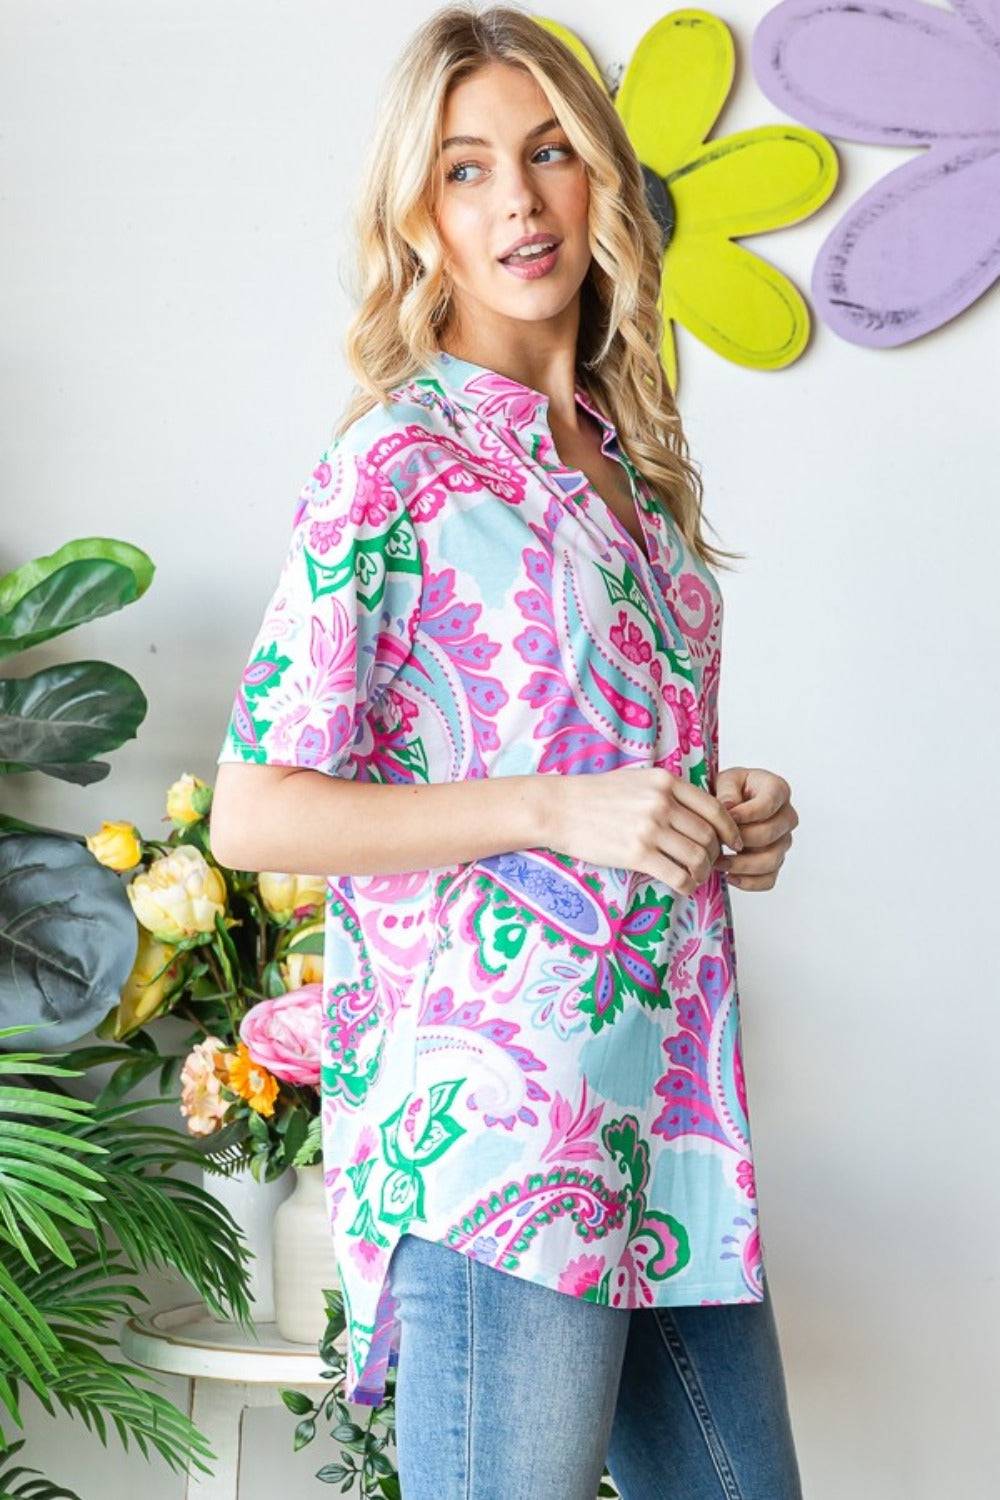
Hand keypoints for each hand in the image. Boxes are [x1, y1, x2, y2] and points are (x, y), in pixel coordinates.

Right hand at [548, 765, 744, 897]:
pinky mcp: (637, 853)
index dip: (730, 830)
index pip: (714, 808)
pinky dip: (687, 885)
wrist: (559, 808)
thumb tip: (695, 812)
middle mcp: (662, 803)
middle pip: (708, 836)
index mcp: (665, 782)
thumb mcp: (636, 779)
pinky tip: (683, 887)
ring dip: (702, 873)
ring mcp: (650, 828)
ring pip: (697, 857)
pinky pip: (677, 875)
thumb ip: (666, 791)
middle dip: (715, 855)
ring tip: (696, 878)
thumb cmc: (594, 795)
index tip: (733, 843)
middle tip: (710, 865)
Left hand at [711, 766, 797, 890]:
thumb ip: (728, 790)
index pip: (767, 806)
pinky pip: (769, 879)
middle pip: (768, 835)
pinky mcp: (776, 861)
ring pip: (771, 860)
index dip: (744, 814)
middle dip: (739, 840)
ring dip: (741, 865)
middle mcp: (786, 817)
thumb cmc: (731, 790)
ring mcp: (784, 841)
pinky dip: (749, 882)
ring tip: (718, 862)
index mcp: (778, 790)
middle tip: (714, 842)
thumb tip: (729, 808)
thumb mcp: (726, 781)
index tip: (724, 818)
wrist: (730, 805)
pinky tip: (729, 876)